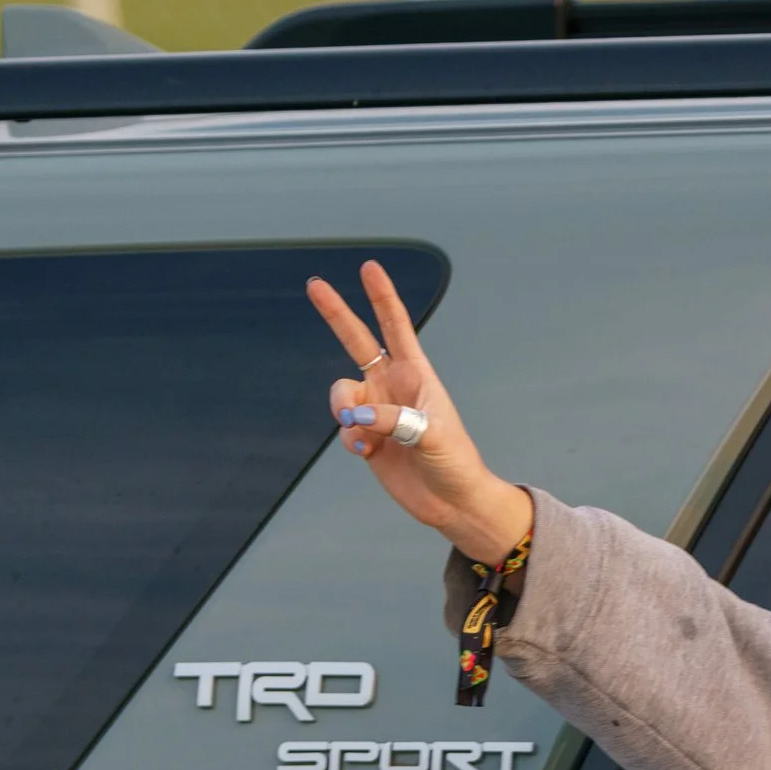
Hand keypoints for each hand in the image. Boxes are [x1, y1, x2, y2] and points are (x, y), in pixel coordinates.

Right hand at [308, 262, 531, 561]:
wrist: (451, 502)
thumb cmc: (455, 462)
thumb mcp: (432, 436)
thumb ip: (394, 421)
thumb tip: (355, 418)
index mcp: (416, 374)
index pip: (395, 327)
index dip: (382, 297)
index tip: (370, 268)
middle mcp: (392, 386)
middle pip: (357, 341)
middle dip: (337, 313)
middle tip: (315, 284)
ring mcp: (377, 411)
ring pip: (341, 395)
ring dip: (343, 410)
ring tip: (363, 434)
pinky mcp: (366, 439)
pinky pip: (343, 429)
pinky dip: (349, 439)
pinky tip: (367, 453)